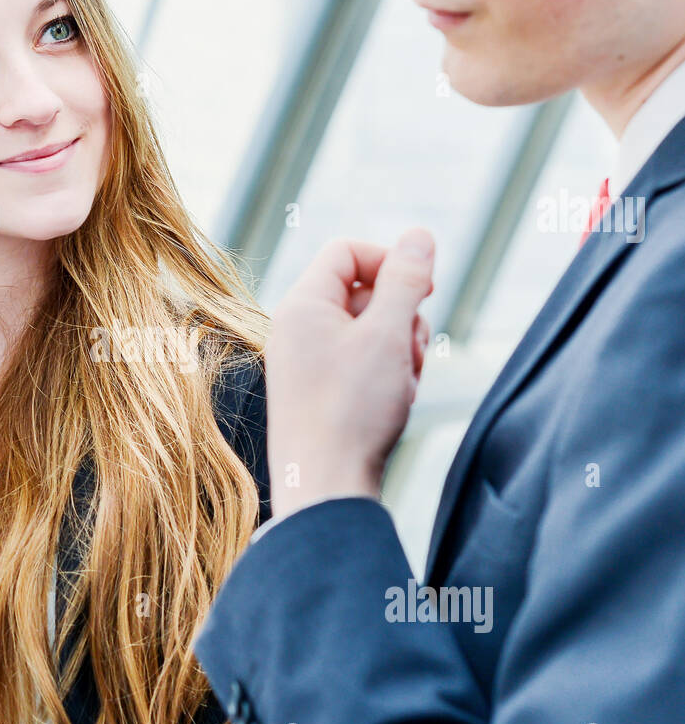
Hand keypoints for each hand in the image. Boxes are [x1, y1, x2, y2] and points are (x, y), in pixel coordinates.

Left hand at [264, 228, 434, 521]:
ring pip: (369, 331)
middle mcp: (297, 331)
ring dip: (401, 348)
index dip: (391, 261)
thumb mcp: (388, 334)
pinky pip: (363, 365)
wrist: (325, 487)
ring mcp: (307, 364)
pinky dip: (388, 376)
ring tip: (405, 382)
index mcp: (301, 307)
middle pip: (362, 292)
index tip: (426, 288)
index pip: (347, 252)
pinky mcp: (320, 394)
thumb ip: (406, 280)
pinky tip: (396, 403)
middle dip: (402, 315)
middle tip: (414, 348)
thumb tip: (419, 235)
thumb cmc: (352, 410)